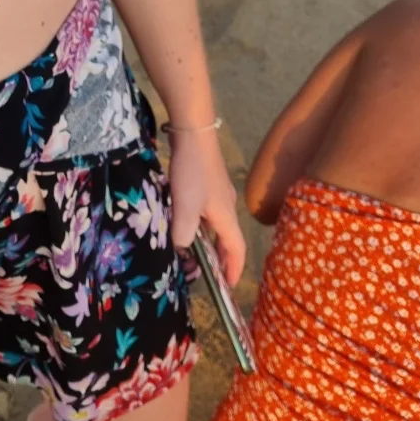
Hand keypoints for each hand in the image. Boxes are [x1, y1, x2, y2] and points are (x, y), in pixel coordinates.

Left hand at [167, 127, 245, 285]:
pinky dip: (201, 224)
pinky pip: (207, 212)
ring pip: (217, 225)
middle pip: (228, 239)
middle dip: (221, 258)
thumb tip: (183, 248)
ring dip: (209, 241)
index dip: (233, 270)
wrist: (193, 133)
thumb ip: (184, 233)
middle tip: (208, 273)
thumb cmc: (192, 172)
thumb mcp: (186, 206)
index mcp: (227, 217)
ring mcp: (218, 194)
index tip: (227, 287)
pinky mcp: (207, 183)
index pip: (237, 250)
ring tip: (194, 252)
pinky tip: (184, 221)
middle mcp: (227, 207)